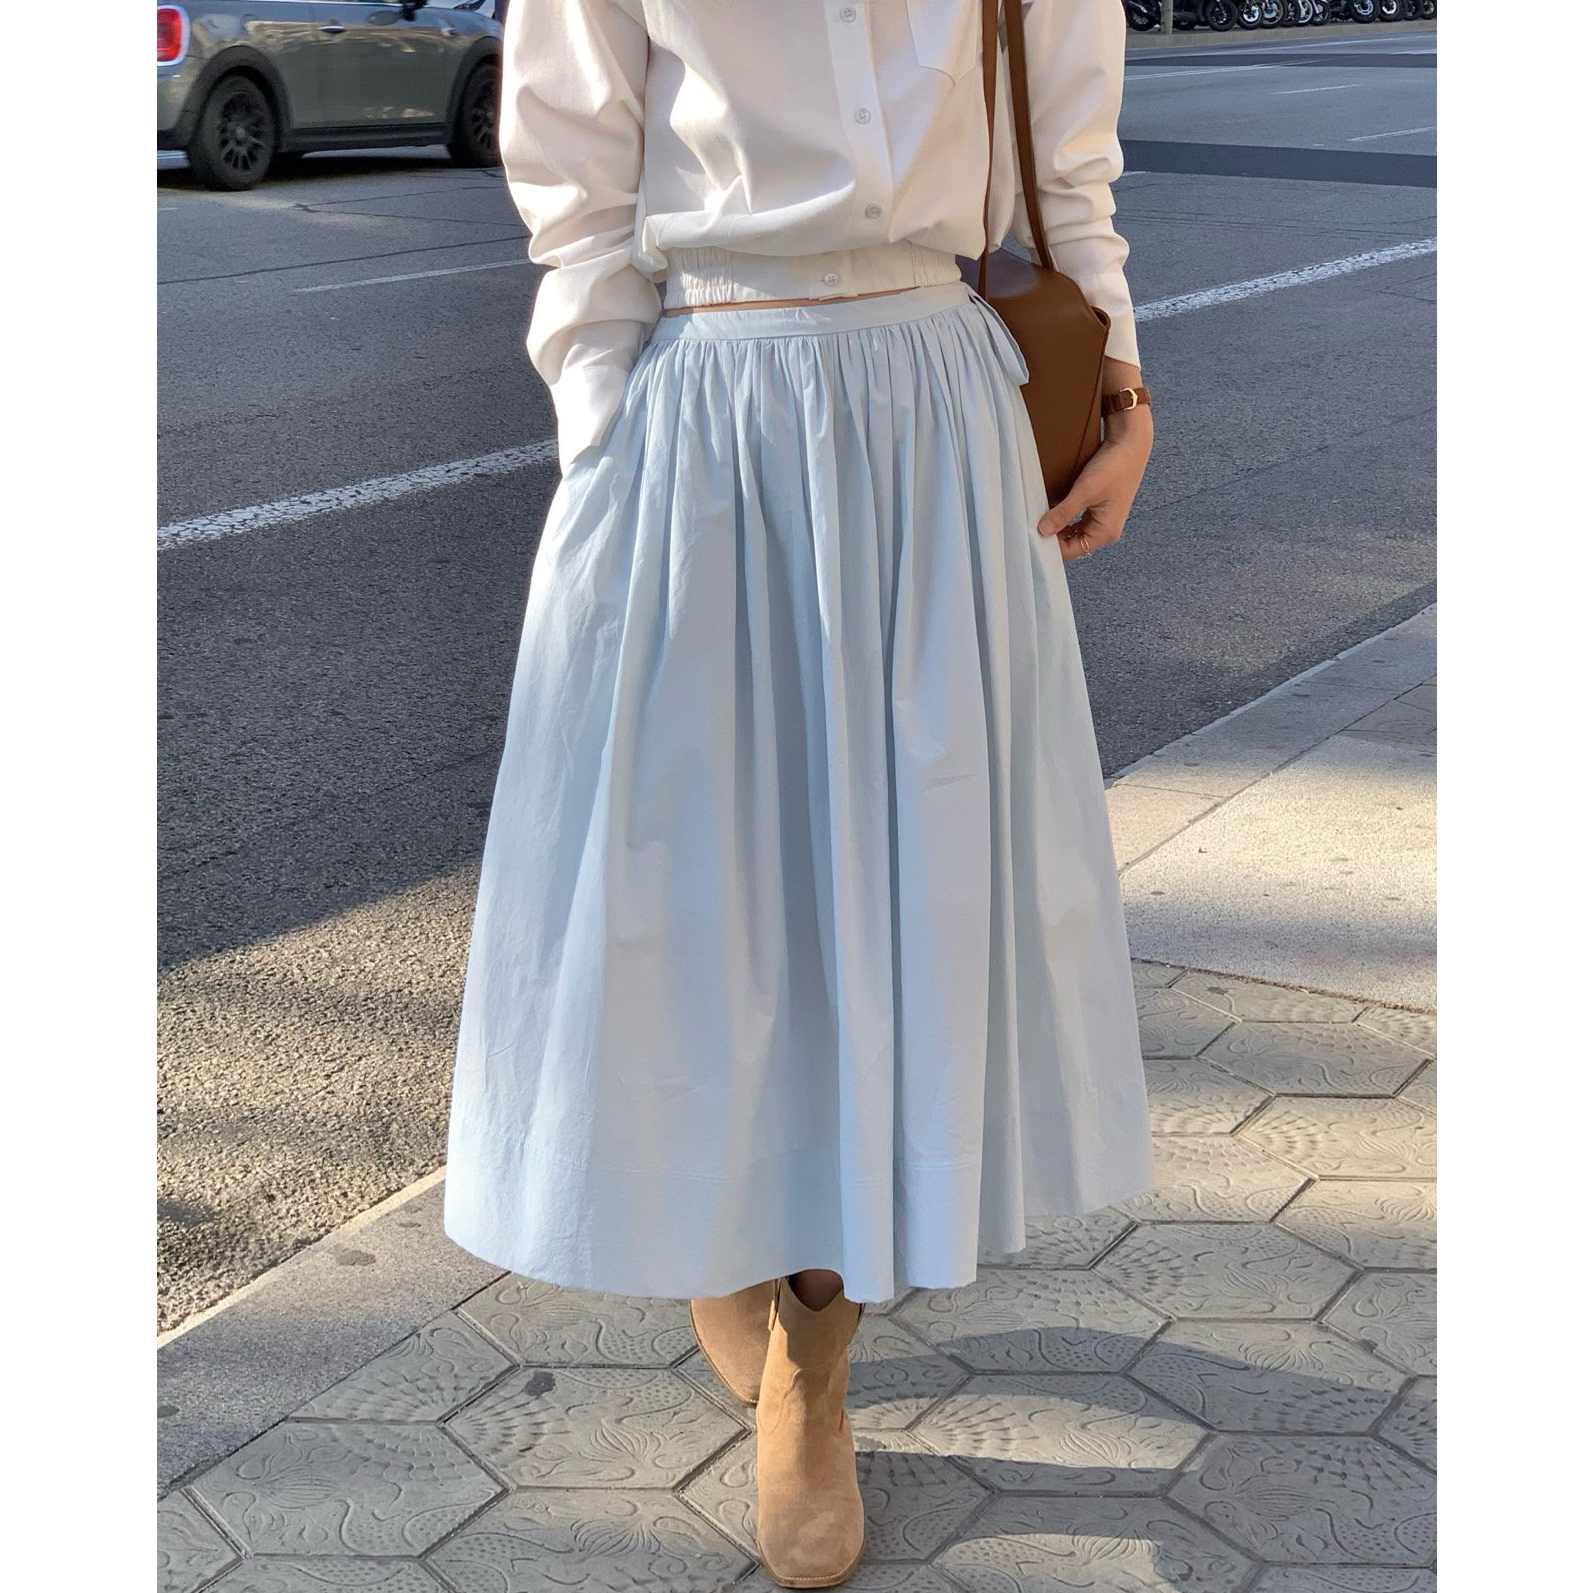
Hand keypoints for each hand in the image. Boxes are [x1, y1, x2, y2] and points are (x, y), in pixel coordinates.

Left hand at [1037, 402, 1152, 562]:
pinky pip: (1077, 520)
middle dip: (1053, 536)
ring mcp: (1103, 519)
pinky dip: (1064, 517)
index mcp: (1106, 533)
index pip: (1071, 551)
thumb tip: (1043, 530)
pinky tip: (1052, 509)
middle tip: (1032, 526)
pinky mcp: (1099, 508)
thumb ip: (1063, 513)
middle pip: (1072, 543)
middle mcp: (1106, 530)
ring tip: (1040, 516)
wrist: (1131, 443)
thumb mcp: (1085, 491)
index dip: (1051, 546)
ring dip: (1057, 526)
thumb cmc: (1114, 467)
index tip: (1032, 537)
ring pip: (1073, 532)